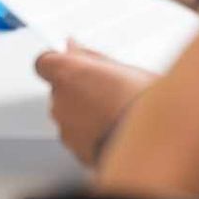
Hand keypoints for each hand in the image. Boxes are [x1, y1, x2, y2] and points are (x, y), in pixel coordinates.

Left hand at [35, 44, 156, 164]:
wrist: (153, 144)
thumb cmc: (142, 103)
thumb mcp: (122, 68)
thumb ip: (89, 57)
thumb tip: (74, 47)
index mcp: (67, 74)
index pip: (45, 62)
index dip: (60, 62)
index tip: (74, 61)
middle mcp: (59, 102)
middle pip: (59, 90)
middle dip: (78, 89)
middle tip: (108, 90)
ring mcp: (66, 129)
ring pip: (70, 116)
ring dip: (86, 114)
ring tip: (116, 113)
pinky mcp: (76, 151)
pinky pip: (79, 137)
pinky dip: (92, 134)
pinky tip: (115, 130)